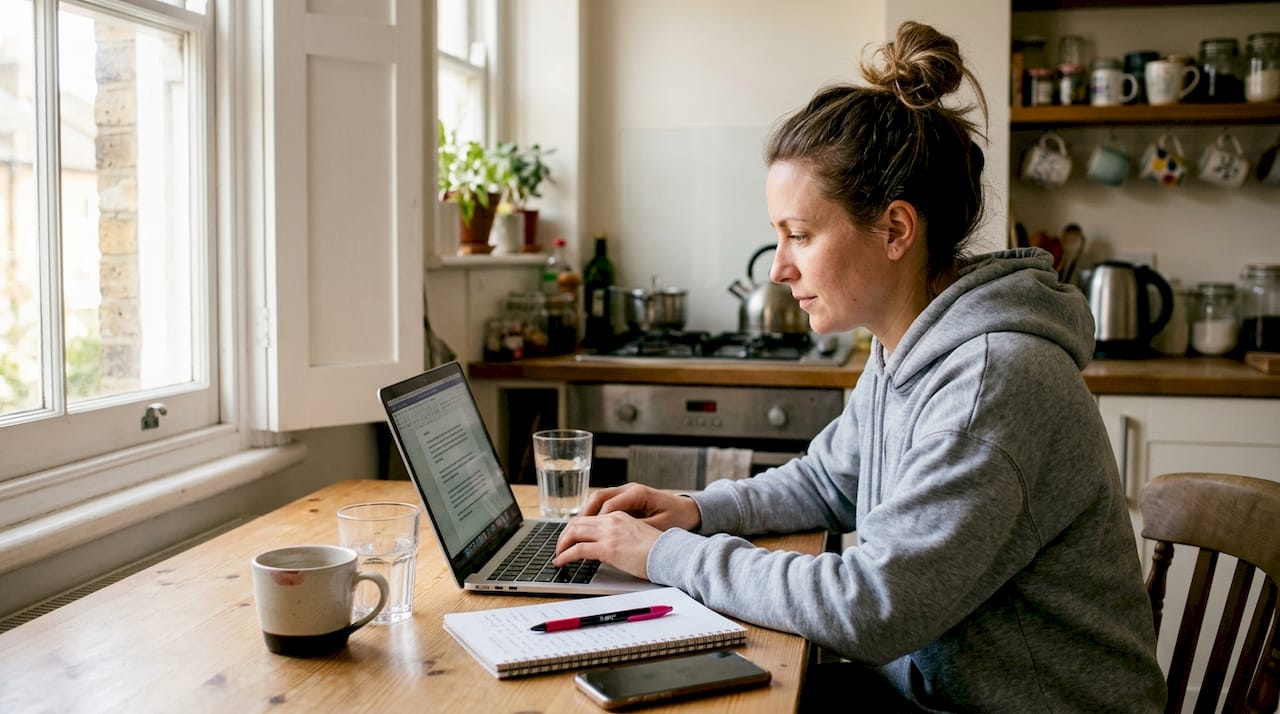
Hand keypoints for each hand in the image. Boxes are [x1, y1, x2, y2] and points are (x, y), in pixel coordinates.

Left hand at [552, 484, 702, 578]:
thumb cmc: (661, 550)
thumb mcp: (639, 536)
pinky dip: (565, 555)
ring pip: (574, 532)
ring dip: (562, 544)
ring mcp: (609, 533)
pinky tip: (561, 562)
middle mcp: (612, 520)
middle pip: (578, 522)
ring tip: (558, 555)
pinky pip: (577, 549)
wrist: (671, 553)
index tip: (571, 537)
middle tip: (559, 546)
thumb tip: (612, 550)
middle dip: (565, 534)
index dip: (577, 527)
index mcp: (620, 516)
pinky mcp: (607, 548)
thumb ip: (623, 537)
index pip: (591, 517)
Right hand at [579, 482, 702, 530]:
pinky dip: (593, 515)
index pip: (608, 505)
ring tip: (573, 533)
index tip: (584, 537)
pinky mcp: (625, 499)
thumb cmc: (677, 517)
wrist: (690, 510)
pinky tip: (587, 529)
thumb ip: (638, 530)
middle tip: (570, 535)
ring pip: (598, 499)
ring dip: (585, 515)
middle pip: (598, 498)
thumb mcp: (660, 527)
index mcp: (637, 494)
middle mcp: (629, 489)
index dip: (594, 522)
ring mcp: (626, 492)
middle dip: (583, 516)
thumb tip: (617, 540)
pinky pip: (604, 504)